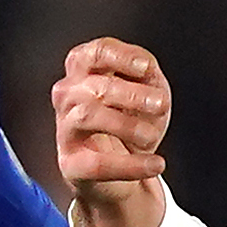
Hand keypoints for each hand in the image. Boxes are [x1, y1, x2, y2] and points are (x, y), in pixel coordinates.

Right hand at [52, 38, 169, 226]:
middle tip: (161, 103)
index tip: (145, 68)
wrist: (120, 174)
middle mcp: (68, 96)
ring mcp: (65, 130)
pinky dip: (131, 165)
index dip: (121, 57)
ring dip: (126, 124)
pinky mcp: (70, 164)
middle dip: (132, 94)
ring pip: (88, 116)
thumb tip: (146, 68)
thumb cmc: (130, 123)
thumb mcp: (147, 90)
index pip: (96, 53)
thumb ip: (147, 73)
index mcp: (84, 71)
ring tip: (151, 136)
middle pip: (95, 86)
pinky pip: (97, 164)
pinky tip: (155, 163)